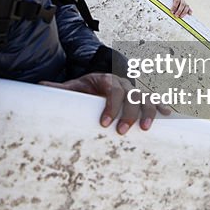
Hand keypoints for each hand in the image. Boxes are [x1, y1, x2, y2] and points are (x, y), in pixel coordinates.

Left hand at [40, 73, 168, 133]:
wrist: (100, 78)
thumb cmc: (87, 87)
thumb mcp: (74, 86)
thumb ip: (59, 88)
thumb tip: (40, 86)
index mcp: (108, 80)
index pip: (112, 91)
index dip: (110, 106)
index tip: (104, 123)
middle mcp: (124, 83)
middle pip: (131, 95)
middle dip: (129, 113)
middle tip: (122, 131)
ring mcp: (135, 89)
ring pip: (146, 97)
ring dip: (148, 111)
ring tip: (146, 129)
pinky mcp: (142, 96)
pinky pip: (155, 99)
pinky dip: (162, 105)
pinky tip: (169, 114)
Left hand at [166, 0, 190, 17]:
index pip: (176, 1)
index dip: (174, 6)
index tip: (171, 11)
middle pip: (182, 4)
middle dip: (179, 10)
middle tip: (175, 15)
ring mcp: (184, 1)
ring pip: (186, 6)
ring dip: (184, 12)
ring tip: (180, 17)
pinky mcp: (186, 5)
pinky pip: (189, 8)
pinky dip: (190, 11)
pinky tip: (190, 14)